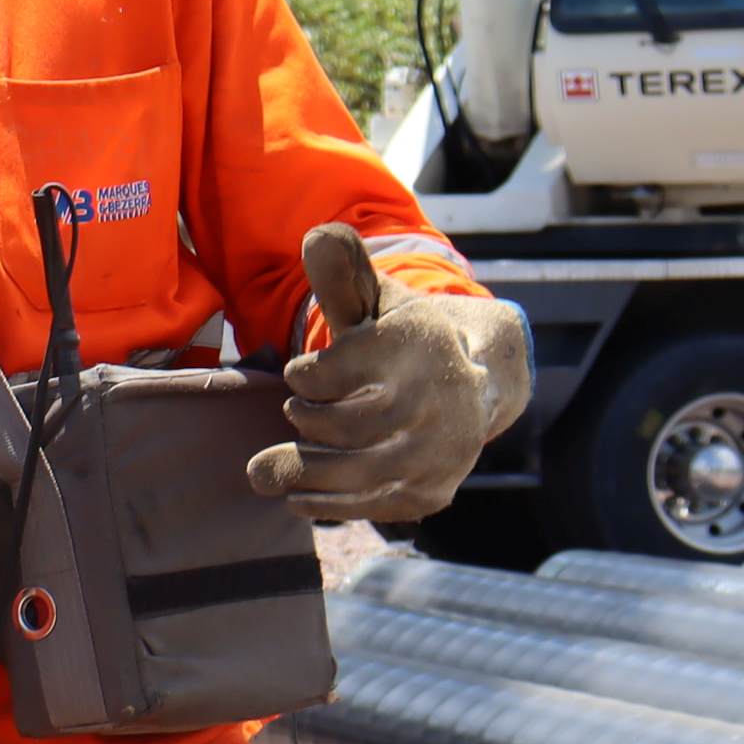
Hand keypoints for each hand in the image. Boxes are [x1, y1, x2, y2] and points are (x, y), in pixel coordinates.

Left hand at [244, 223, 528, 524]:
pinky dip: (324, 504)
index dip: (305, 376)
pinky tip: (297, 493)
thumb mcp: (376, 302)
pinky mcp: (431, 491)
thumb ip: (343, 275)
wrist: (473, 384)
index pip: (332, 370)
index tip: (303, 375)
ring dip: (302, 471)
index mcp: (419, 343)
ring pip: (355, 472)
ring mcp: (440, 451)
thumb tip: (317, 236)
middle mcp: (440, 399)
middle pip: (346, 426)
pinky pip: (368, 506)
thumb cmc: (403, 341)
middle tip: (294, 413)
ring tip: (270, 467)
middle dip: (305, 424)